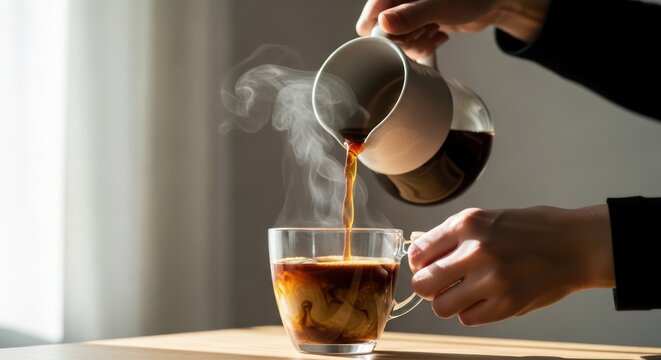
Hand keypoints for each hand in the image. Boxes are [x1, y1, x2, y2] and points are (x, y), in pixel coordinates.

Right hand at [356, 0, 549, 59]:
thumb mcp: (441, 5)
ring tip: (433, 33)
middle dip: (404, 41)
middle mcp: (399, 2)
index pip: (370, 18)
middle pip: (382, 34)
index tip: (401, 39)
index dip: (382, 34)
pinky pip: (410, 43)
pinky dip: (423, 45)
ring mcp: (408, 13)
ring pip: (397, 41)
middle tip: (423, 34)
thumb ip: (412, 15)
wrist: (495, 1)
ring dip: (416, 44)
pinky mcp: (418, 24)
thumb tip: (384, 24)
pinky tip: (439, 35)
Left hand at [408, 205, 613, 325]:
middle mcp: (476, 251)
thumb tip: (420, 252)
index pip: (417, 252)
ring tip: (462, 293)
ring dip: (447, 302)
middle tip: (439, 284)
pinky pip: (467, 319)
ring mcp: (492, 280)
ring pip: (441, 307)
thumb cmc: (532, 229)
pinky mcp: (507, 304)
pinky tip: (484, 299)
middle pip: (422, 284)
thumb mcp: (487, 218)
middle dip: (427, 286)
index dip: (418, 264)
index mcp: (467, 224)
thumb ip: (452, 236)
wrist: (576, 244)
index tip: (425, 266)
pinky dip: (471, 312)